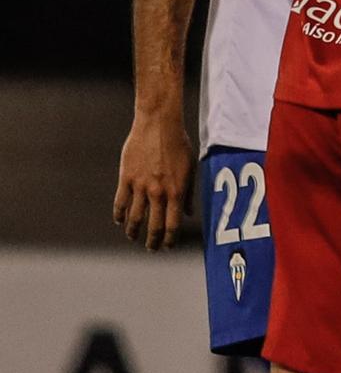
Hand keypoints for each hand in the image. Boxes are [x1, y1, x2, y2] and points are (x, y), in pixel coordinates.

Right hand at [114, 112, 193, 250]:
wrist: (158, 123)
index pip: (172, 225)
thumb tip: (188, 214)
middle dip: (152, 241)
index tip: (167, 247)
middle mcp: (158, 192)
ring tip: (132, 237)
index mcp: (176, 192)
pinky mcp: (126, 177)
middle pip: (154, 226)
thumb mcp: (190, 168)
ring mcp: (140, 186)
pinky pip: (120, 202)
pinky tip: (120, 220)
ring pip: (134, 218)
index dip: (169, 240)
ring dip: (133, 231)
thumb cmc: (178, 144)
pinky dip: (119, 214)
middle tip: (151, 248)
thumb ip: (189, 193)